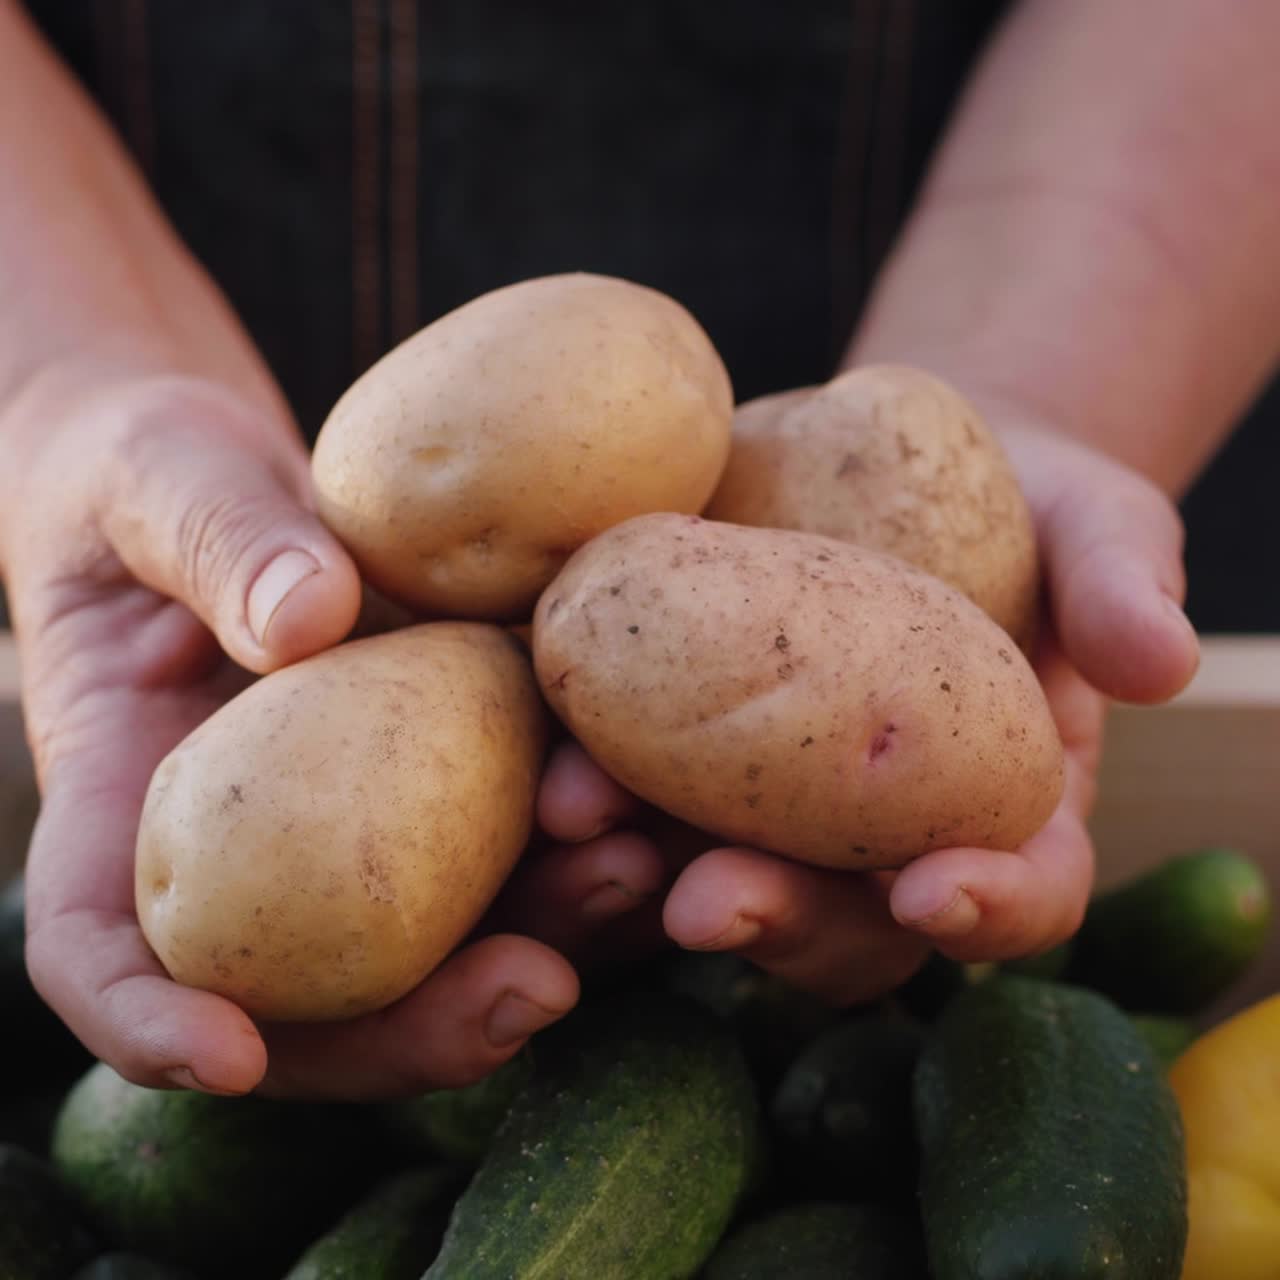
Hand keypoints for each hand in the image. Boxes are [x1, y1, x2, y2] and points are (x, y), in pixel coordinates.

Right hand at [5, 372, 594, 1098]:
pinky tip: (665, 802)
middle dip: (421, 1025)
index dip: (151, 1026)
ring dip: (545, 928)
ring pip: (439, 933)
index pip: (105, 955)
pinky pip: (512, 827)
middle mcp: (250, 852)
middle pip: (313, 998)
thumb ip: (217, 543)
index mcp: (127, 808)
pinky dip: (587, 833)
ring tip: (637, 870)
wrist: (230, 478)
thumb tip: (306, 615)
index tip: (230, 1055)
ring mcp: (356, 826)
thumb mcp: (161, 482)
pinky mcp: (447, 774)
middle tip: (533, 989)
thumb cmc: (149, 477)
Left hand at [530, 408, 1200, 1002]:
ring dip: (646, 875)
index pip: (1019, 892)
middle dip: (780, 919)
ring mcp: (774, 808)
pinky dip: (587, 798)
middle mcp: (881, 838)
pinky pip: (633, 799)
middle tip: (712, 894)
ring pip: (717, 881)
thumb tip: (1161, 661)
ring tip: (582, 818)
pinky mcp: (682, 757)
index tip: (934, 891)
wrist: (885, 458)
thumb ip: (1124, 583)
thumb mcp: (1093, 518)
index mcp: (1001, 808)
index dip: (989, 911)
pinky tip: (538, 762)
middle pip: (842, 925)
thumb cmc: (1019, 499)